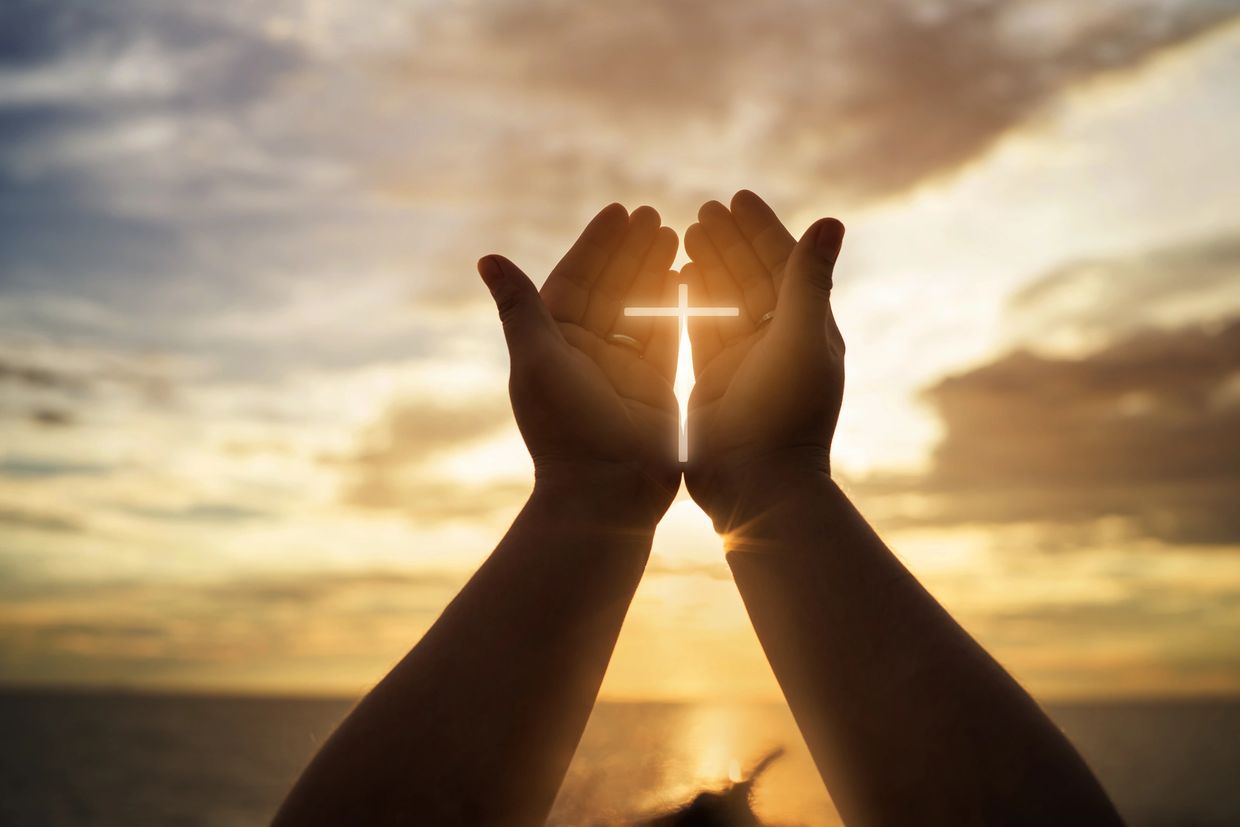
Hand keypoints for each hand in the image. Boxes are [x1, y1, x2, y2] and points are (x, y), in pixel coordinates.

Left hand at [479, 204, 680, 527]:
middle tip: (654, 215)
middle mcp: (586, 352)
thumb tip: (487, 258)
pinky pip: (666, 335)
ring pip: (639, 306)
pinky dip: (676, 305)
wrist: (606, 493)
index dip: (597, 245)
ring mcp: (622, 368)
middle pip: (610, 287)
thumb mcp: (538, 360)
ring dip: (654, 270)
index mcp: (552, 342)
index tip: (619, 211)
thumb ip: (520, 307)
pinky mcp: (654, 386)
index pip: (576, 279)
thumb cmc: (566, 428)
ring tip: (675, 233)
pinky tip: (689, 275)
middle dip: (630, 250)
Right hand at [682, 190, 845, 530]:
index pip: (783, 265)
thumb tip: (832, 221)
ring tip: (683, 233)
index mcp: (808, 329)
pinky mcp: (713, 382)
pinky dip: (688, 302)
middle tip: (703, 210)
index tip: (736, 198)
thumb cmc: (786, 415)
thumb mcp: (800, 340)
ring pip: (723, 300)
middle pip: (751, 277)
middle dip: (729, 242)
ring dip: (706, 265)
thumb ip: (808, 280)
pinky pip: (700, 330)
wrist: (757, 486)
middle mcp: (778, 342)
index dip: (761, 229)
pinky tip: (670, 277)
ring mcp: (744, 363)